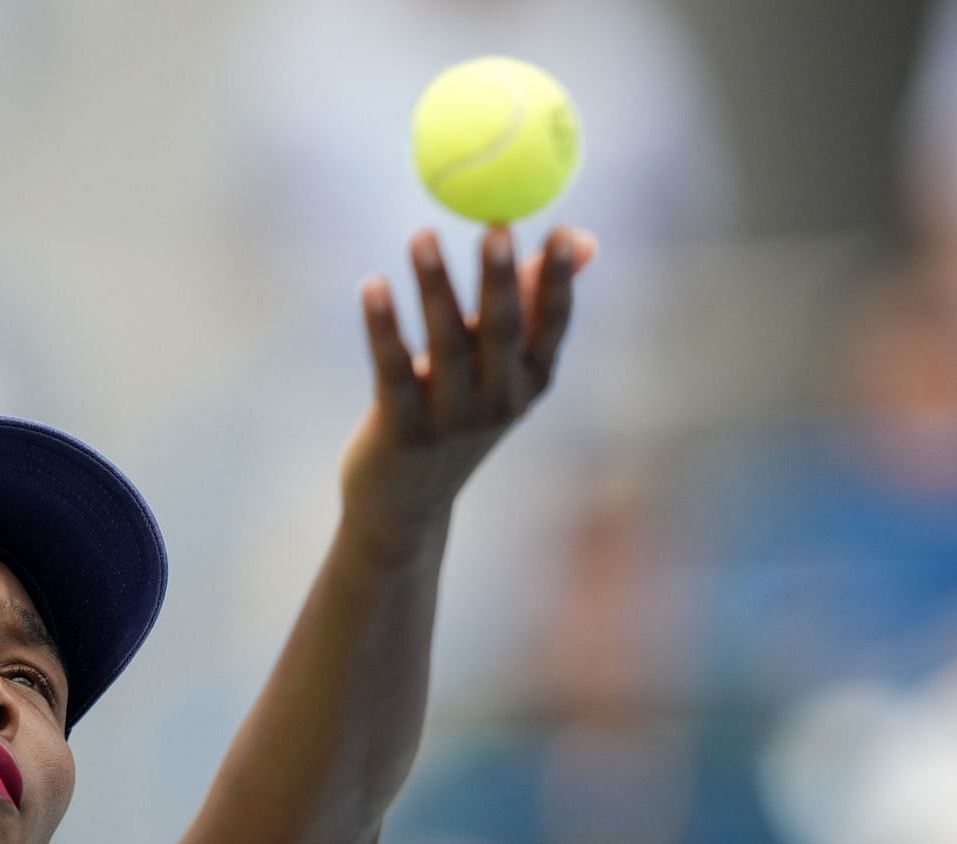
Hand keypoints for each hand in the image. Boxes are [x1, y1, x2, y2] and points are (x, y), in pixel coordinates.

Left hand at [340, 224, 594, 555]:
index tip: (562, 230)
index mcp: (531, 382)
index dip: (559, 280)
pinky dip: (383, 326)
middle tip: (495, 227)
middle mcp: (499, 402)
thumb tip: (583, 239)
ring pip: (445, 344)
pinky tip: (373, 284)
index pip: (553, 325)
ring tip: (421, 235)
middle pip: (502, 331)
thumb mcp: (500, 367)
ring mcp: (452, 421)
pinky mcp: (403, 431)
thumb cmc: (455, 415)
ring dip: (435, 287)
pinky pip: (392, 369)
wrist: (407, 504)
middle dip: (500, 278)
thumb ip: (532, 302)